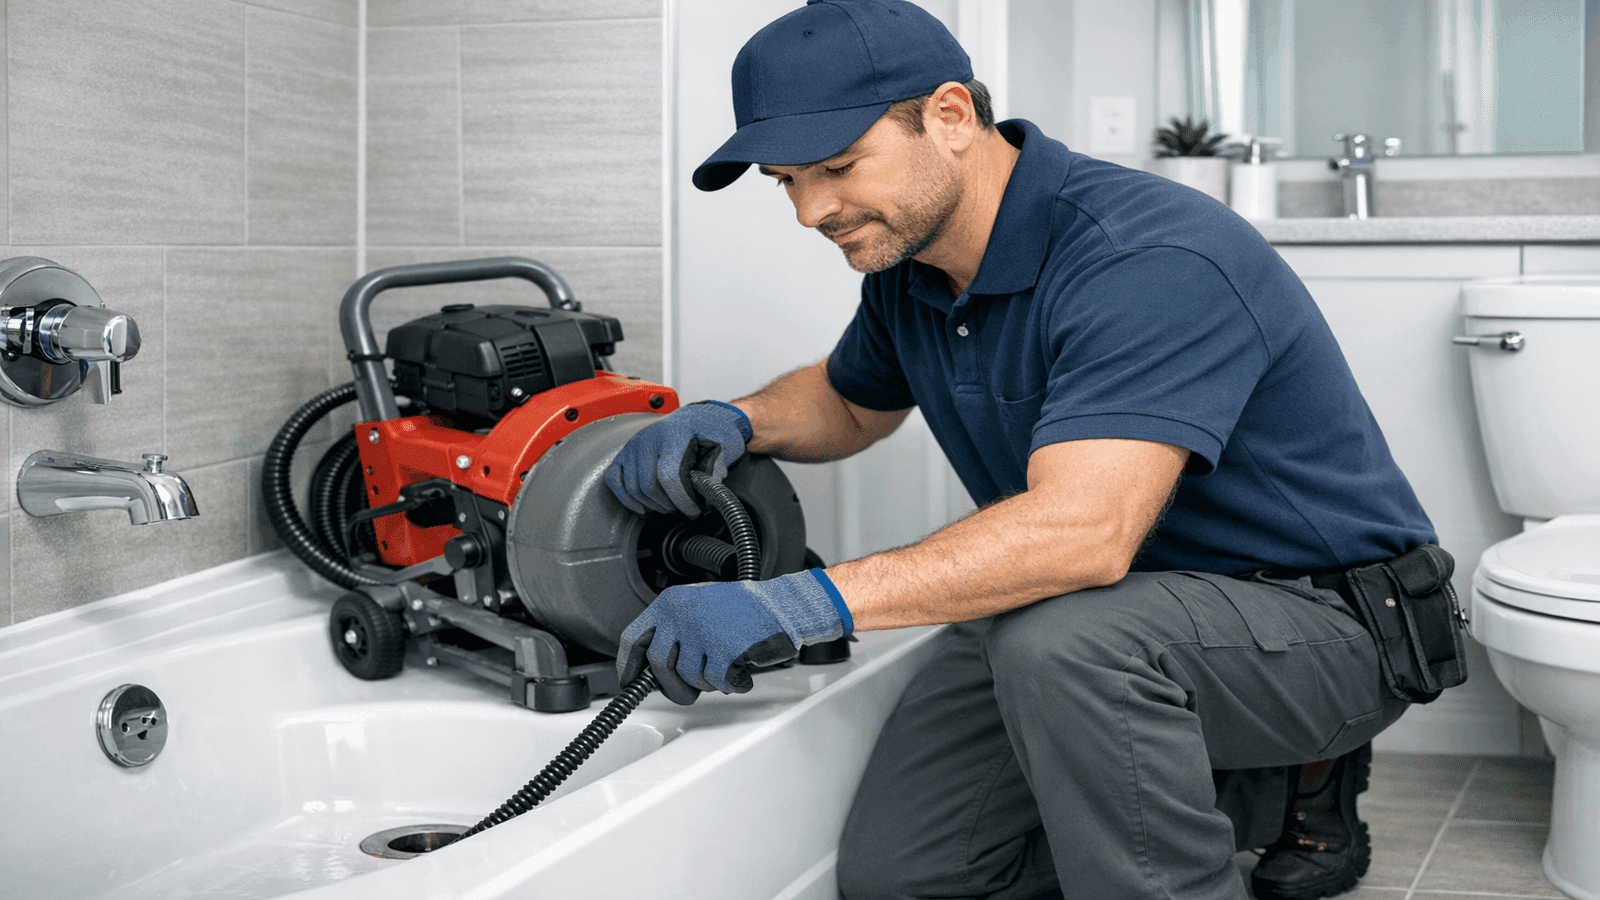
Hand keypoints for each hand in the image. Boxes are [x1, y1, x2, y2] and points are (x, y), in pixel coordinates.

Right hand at [605, 401, 752, 516]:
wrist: (695, 419)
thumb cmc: (708, 432)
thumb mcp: (721, 445)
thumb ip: (715, 468)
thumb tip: (708, 493)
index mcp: (674, 433)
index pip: (668, 474)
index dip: (681, 499)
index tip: (694, 512)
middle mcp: (648, 438)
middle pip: (648, 485)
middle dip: (668, 505)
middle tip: (684, 511)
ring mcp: (633, 446)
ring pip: (633, 488)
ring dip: (652, 505)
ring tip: (670, 508)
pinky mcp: (623, 454)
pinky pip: (614, 480)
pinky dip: (627, 499)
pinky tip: (643, 508)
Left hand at [617, 569, 853, 704]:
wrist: (782, 605)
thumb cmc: (743, 610)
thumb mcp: (697, 608)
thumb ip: (672, 631)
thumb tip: (650, 669)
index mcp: (670, 602)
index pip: (633, 637)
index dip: (628, 665)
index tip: (630, 682)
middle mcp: (681, 613)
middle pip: (659, 665)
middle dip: (672, 687)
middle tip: (687, 692)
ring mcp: (702, 630)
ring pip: (689, 677)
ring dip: (708, 682)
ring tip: (726, 666)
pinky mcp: (724, 648)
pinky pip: (717, 681)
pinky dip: (731, 684)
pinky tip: (741, 671)